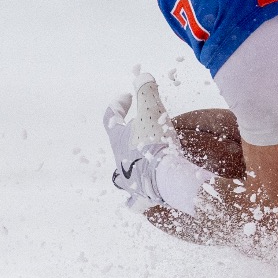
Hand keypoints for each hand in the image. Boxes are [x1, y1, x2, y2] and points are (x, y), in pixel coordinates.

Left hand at [104, 91, 170, 210]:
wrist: (167, 178)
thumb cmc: (157, 143)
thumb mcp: (152, 111)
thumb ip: (146, 91)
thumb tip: (141, 74)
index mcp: (118, 139)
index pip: (110, 117)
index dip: (117, 105)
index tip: (127, 96)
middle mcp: (118, 160)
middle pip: (118, 143)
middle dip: (128, 134)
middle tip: (143, 128)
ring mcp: (128, 180)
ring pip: (123, 170)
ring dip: (131, 163)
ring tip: (142, 162)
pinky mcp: (140, 196)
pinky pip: (134, 201)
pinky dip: (134, 200)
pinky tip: (135, 203)